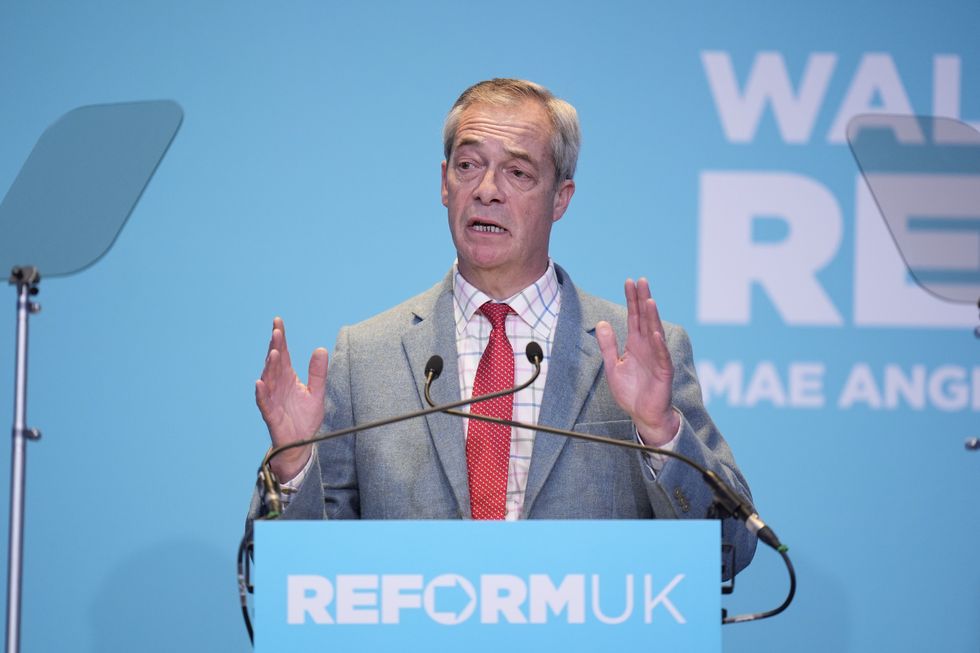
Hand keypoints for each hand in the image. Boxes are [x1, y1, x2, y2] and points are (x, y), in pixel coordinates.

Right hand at [255, 317, 327, 480]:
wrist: (301, 443)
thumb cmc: (305, 417)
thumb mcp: (317, 392)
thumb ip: (318, 372)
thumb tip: (320, 348)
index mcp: (288, 377)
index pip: (282, 353)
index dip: (280, 338)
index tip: (278, 321)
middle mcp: (277, 385)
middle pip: (274, 362)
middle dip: (275, 347)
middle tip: (276, 332)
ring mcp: (272, 398)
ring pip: (268, 379)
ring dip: (269, 367)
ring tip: (273, 353)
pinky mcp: (270, 414)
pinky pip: (264, 402)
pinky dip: (261, 393)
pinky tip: (260, 382)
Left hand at [595, 278, 679, 445]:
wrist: (643, 415)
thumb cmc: (631, 392)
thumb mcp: (613, 366)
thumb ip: (608, 346)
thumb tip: (602, 323)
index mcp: (636, 344)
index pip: (634, 317)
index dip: (632, 300)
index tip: (629, 282)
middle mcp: (648, 347)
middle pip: (646, 319)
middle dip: (643, 300)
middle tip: (641, 281)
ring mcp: (657, 358)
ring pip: (655, 333)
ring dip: (653, 317)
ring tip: (649, 300)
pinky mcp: (663, 372)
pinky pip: (661, 356)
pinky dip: (658, 345)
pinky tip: (654, 333)